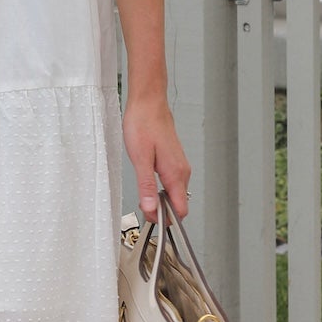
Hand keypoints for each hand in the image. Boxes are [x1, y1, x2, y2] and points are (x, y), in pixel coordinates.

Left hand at [122, 90, 190, 224]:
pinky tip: (148, 182)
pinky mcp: (174, 162)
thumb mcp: (140, 158)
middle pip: (178, 205)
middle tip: (141, 205)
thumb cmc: (143, 124)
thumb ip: (146, 186)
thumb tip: (151, 208)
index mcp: (175, 173)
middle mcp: (182, 171)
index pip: (180, 210)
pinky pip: (172, 184)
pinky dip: (161, 190)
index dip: (165, 218)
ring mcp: (180, 167)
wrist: (149, 103)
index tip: (149, 217)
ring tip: (143, 194)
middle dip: (161, 211)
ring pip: (175, 195)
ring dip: (160, 200)